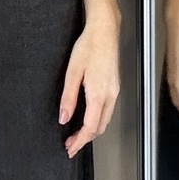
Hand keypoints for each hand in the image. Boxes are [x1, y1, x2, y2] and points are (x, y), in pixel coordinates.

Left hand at [60, 12, 121, 156]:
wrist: (105, 31)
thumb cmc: (89, 46)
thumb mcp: (73, 72)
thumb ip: (68, 98)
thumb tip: (64, 118)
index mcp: (99, 94)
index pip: (91, 127)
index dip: (80, 141)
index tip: (70, 148)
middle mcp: (110, 95)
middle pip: (100, 127)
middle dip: (85, 139)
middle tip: (70, 145)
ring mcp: (115, 91)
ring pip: (105, 120)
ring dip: (92, 131)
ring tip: (76, 135)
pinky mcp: (114, 86)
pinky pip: (107, 110)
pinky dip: (97, 120)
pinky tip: (87, 118)